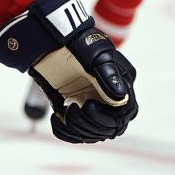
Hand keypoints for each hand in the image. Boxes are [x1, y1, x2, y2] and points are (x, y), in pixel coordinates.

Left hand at [0, 0, 137, 143]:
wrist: (51, 41)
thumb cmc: (77, 44)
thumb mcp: (94, 57)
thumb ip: (108, 75)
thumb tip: (121, 96)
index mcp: (122, 84)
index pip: (123, 114)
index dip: (107, 118)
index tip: (89, 107)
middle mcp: (111, 98)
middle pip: (109, 128)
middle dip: (89, 124)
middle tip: (72, 110)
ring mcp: (95, 105)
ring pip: (93, 133)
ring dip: (77, 129)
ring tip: (65, 113)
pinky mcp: (78, 110)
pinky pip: (77, 133)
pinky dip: (66, 132)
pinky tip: (56, 120)